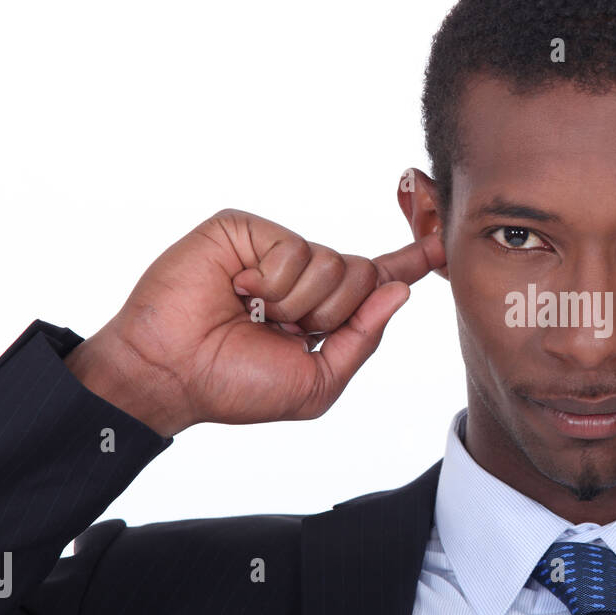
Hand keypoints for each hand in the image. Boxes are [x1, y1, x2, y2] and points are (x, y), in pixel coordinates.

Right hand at [65, 209, 444, 436]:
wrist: (173, 376)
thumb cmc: (235, 385)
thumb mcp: (317, 381)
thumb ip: (363, 338)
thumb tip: (399, 292)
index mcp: (321, 310)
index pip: (374, 280)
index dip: (411, 261)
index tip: (442, 242)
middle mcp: (301, 274)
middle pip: (362, 273)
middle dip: (332, 313)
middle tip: (283, 329)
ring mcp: (273, 248)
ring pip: (332, 261)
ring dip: (297, 303)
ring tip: (255, 312)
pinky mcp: (244, 228)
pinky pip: (295, 248)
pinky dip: (272, 282)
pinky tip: (239, 289)